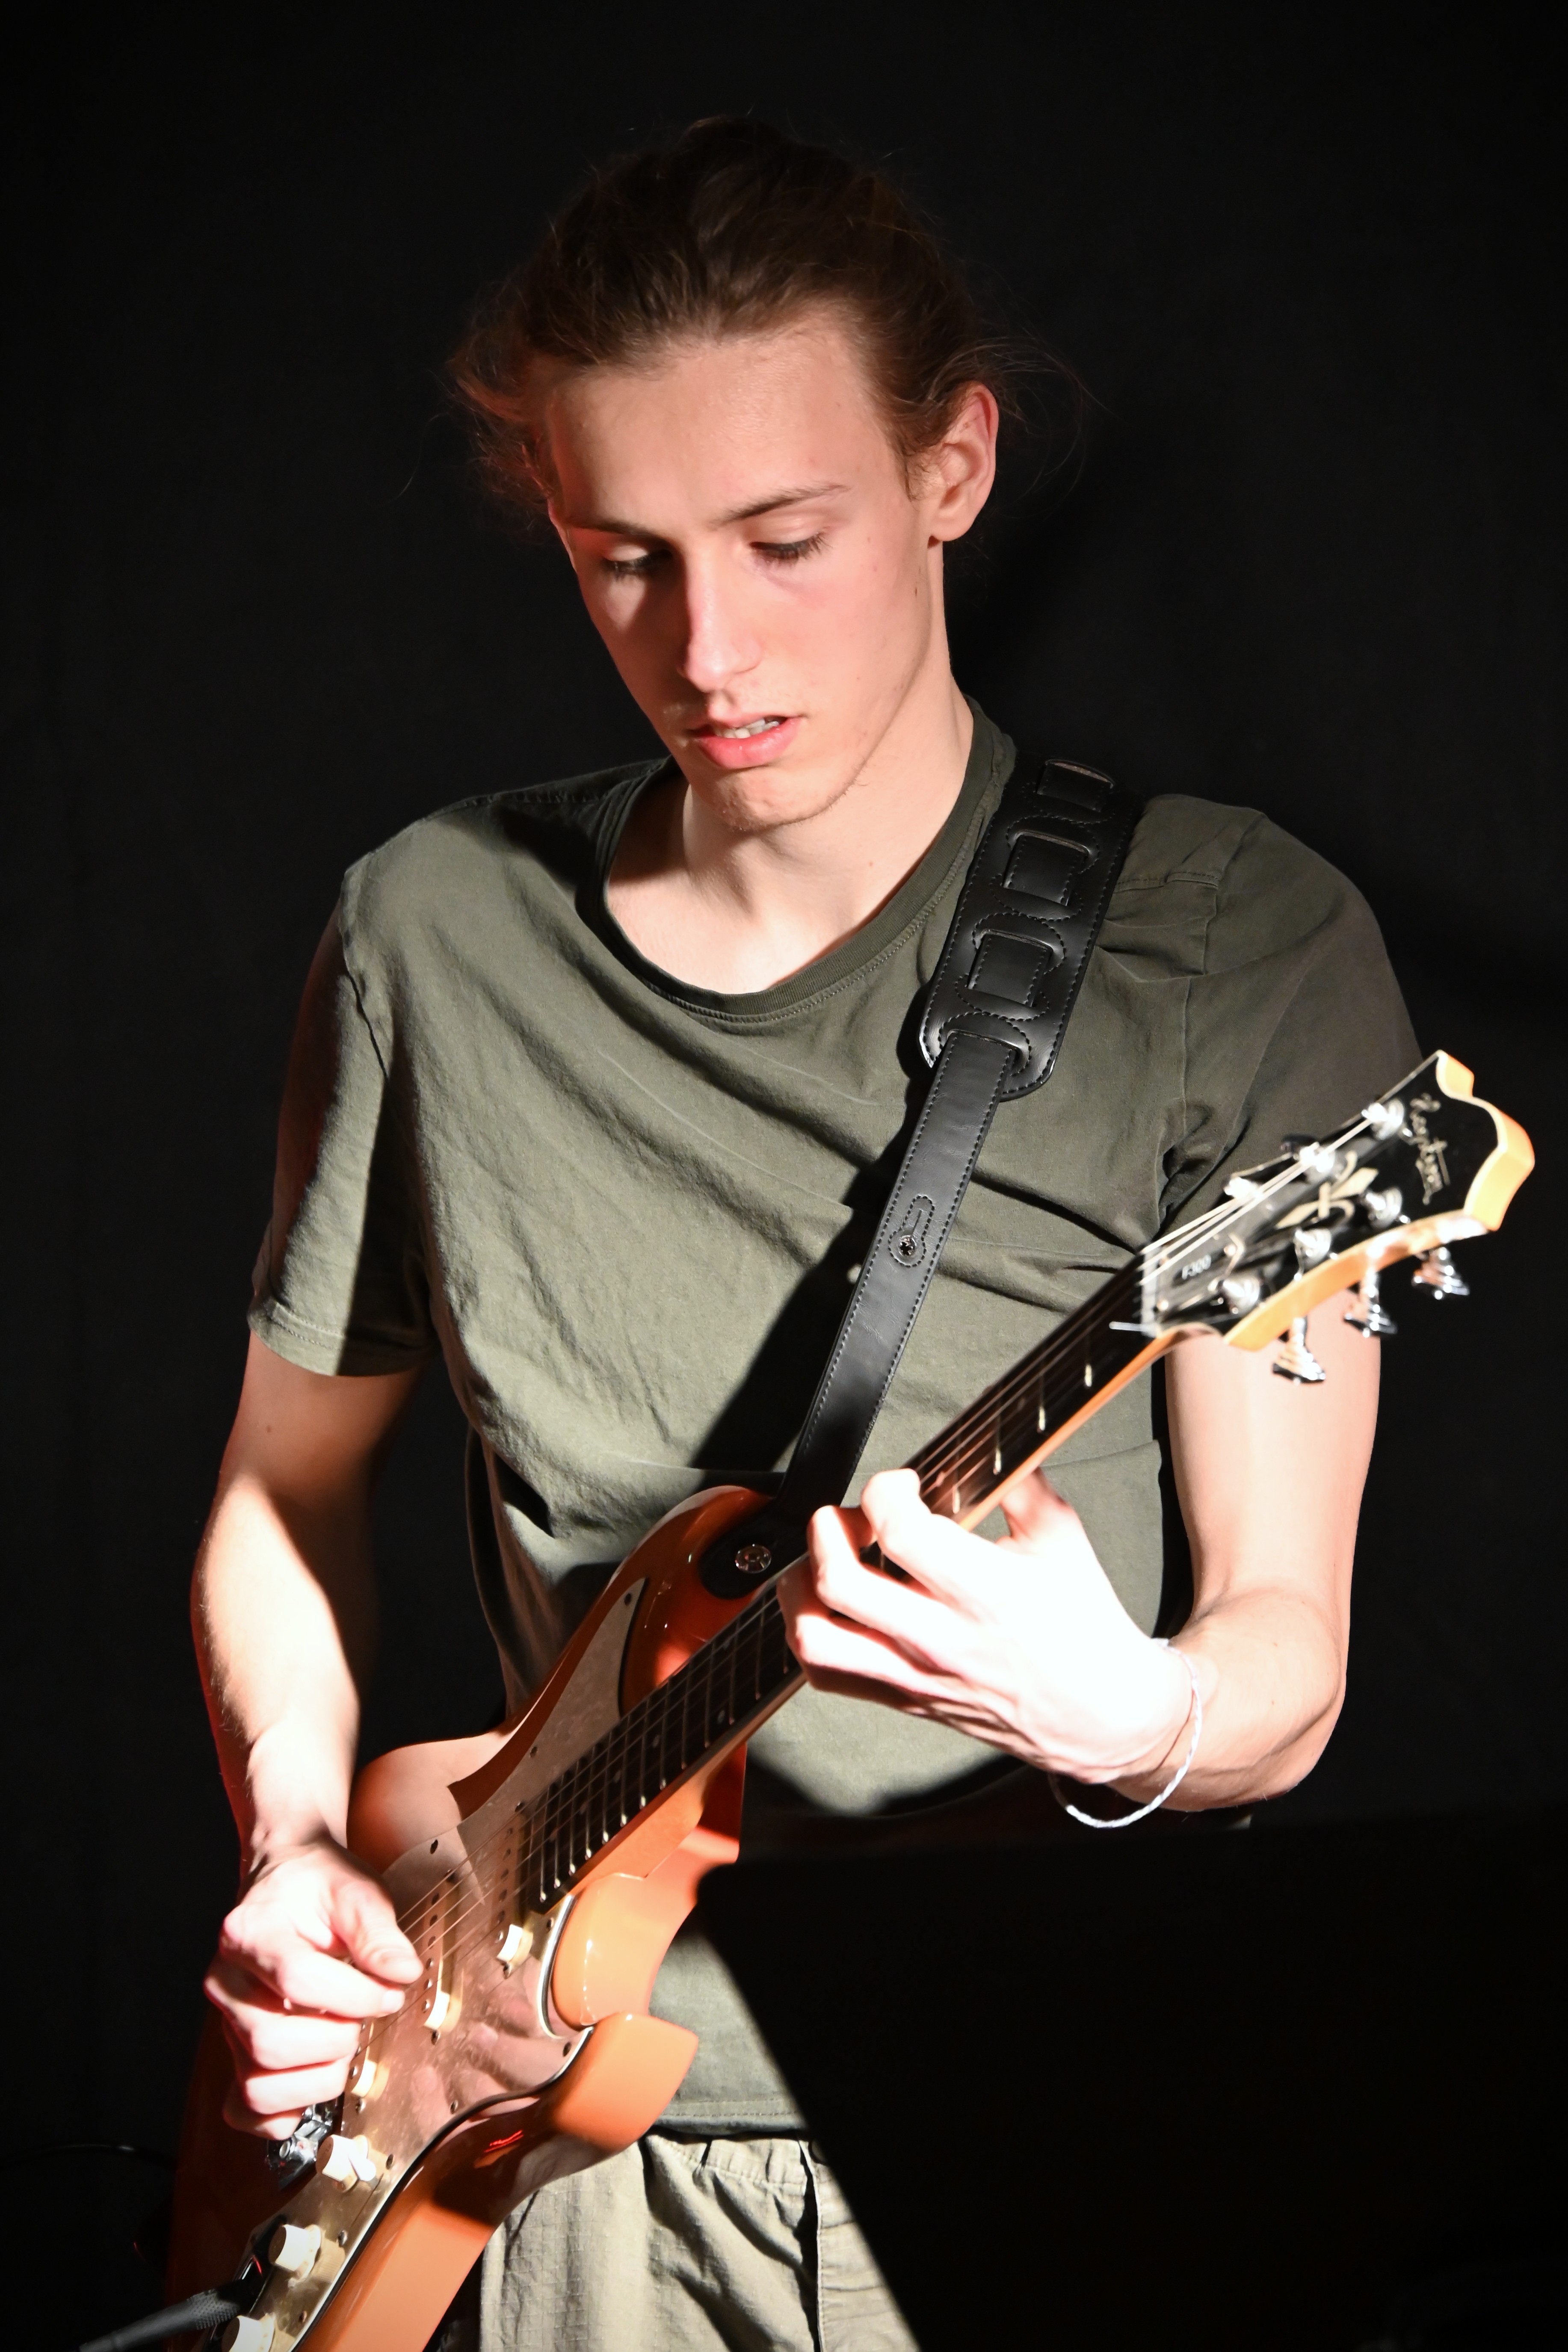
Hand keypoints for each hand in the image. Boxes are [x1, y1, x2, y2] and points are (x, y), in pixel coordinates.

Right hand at [204, 1836, 421, 2136]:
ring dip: (315, 2080)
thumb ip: (378, 1932)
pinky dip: (282, 2112)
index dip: (353, 1996)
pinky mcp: (237, 2051)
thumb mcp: (356, 1889)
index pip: (296, 1980)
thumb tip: (403, 1973)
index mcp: (249, 1932)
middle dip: (335, 2040)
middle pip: (270, 2041)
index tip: (390, 1991)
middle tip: (365, 2019)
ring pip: (257, 2083)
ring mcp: (227, 2022)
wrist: (286, 1879)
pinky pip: (243, 2108)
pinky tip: (315, 2082)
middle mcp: (226, 1981)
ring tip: (344, 2046)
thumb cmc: (318, 1885)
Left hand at [778, 1468, 1196, 1784]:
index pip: (900, 1531)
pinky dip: (811, 1634)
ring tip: (827, 1560)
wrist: (1103, 1715)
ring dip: (802, 1587)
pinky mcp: (906, 1700)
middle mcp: (943, 1639)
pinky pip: (828, 1674)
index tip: (902, 1485)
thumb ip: (1022, 1486)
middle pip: (838, 1582)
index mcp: (987, 1592)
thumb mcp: (1065, 1541)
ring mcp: (917, 1676)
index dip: (886, 1490)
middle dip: (828, 1529)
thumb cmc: (1085, 1629)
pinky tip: (829, 1607)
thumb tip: (989, 1445)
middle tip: (852, 1517)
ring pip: (816, 1639)